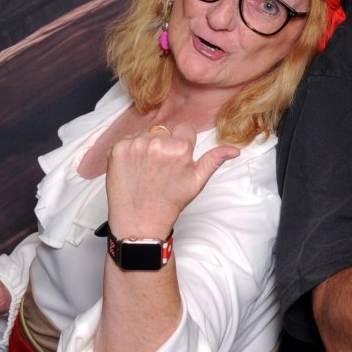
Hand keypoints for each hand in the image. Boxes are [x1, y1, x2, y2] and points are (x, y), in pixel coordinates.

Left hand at [103, 123, 238, 239]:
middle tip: (160, 168)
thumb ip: (214, 160)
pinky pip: (128, 139)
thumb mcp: (197, 183)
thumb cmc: (170, 203)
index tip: (175, 161)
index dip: (181, 144)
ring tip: (146, 169)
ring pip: (146, 133)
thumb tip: (234, 149)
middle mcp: (157, 142)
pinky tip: (133, 168)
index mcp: (180, 148)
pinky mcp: (117, 149)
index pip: (184, 129)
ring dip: (146, 146)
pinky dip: (130, 151)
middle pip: (164, 130)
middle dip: (164, 144)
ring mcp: (134, 144)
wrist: (139, 222)